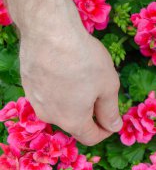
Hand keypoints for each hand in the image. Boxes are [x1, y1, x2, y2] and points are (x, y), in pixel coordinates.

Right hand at [19, 15, 121, 145]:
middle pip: (75, 122)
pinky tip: (67, 69)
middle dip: (90, 113)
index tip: (112, 120)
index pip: (90, 137)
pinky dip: (60, 87)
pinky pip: (48, 92)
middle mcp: (49, 116)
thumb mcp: (108, 87)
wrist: (50, 32)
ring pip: (60, 107)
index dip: (105, 131)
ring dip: (74, 99)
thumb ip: (110, 111)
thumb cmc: (85, 60)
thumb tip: (113, 127)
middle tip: (102, 91)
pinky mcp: (28, 82)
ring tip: (84, 76)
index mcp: (72, 121)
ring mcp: (34, 99)